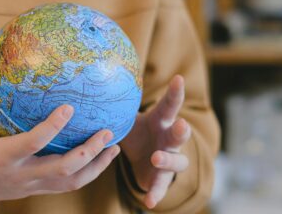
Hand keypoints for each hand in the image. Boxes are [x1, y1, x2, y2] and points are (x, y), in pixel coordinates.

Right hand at [0, 62, 120, 205]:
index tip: (69, 107)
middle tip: (106, 131)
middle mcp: (22, 174)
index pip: (32, 143)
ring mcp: (32, 185)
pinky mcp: (38, 189)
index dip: (52, 127)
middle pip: (62, 169)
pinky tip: (101, 157)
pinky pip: (67, 185)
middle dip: (88, 152)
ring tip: (114, 146)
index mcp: (3, 156)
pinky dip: (88, 173)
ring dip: (96, 166)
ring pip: (71, 182)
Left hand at [120, 75, 191, 208]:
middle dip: (182, 130)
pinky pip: (161, 186)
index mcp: (161, 121)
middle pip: (180, 134)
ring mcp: (169, 158)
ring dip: (168, 160)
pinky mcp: (162, 177)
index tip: (178, 78)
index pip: (169, 105)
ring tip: (156, 158)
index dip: (175, 92)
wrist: (143, 159)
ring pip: (177, 161)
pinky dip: (156, 193)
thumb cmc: (137, 132)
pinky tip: (149, 202)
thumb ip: (118, 106)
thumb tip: (99, 83)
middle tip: (181, 125)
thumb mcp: (127, 119)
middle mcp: (169, 139)